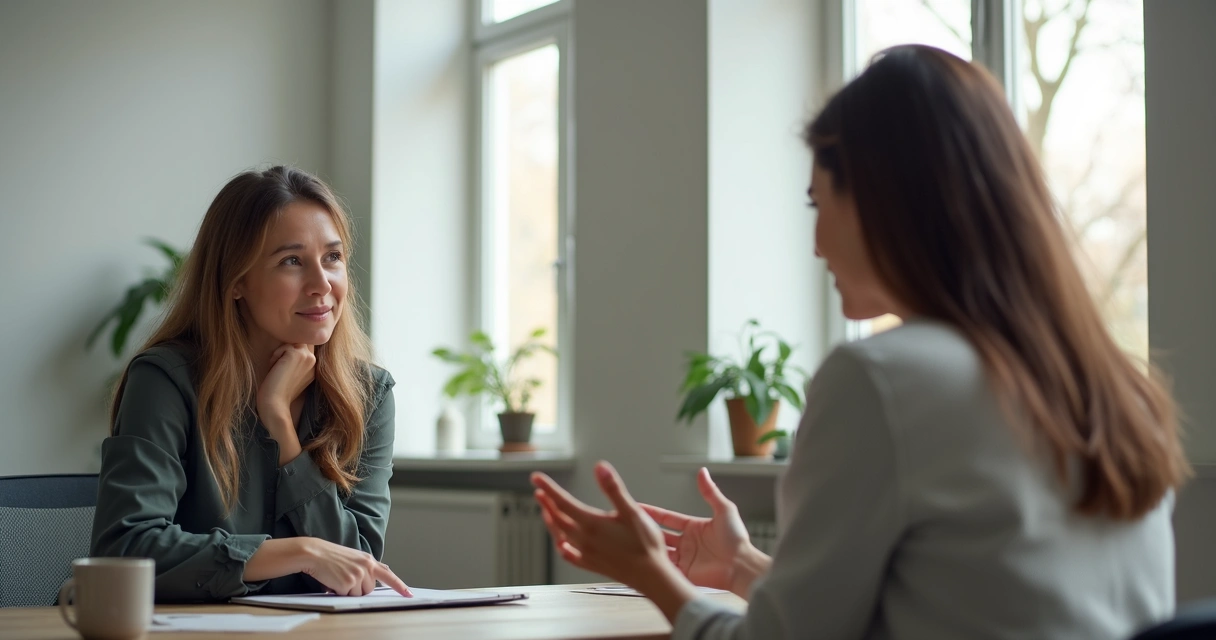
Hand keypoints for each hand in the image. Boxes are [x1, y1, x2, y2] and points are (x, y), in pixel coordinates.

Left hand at [256, 344, 314, 458]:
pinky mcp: (297, 354)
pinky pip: (283, 346)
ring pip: (291, 343)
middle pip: (298, 342)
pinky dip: (275, 356)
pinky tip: (276, 370)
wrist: (275, 405)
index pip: (305, 348)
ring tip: (278, 371)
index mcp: (314, 368)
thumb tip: (291, 347)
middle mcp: (314, 361)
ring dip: (280, 354)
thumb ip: (297, 363)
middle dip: (286, 353)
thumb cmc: (278, 394)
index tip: (283, 370)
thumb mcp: (292, 376)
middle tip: (281, 372)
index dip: (292, 353)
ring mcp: (308, 357)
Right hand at [295, 538, 412, 596]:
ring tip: (338, 577)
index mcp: (369, 560)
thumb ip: (368, 567)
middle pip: (369, 590)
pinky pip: (347, 596)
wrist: (315, 553)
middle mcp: (366, 567)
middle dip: (358, 588)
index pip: (388, 575)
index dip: (399, 586)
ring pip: (358, 595)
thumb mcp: (355, 558)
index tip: (409, 594)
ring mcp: (358, 575)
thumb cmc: (331, 556)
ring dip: (348, 591)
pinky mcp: (348, 583)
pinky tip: (333, 581)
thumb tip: (379, 577)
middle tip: (344, 576)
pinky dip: (339, 592)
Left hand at [532, 462, 705, 623]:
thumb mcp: (632, 511)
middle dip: (547, 503)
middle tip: (539, 491)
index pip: (563, 502)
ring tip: (547, 512)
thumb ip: (613, 488)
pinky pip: (569, 555)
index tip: (536, 478)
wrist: (651, 576)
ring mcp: (587, 553)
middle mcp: (585, 539)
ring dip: (551, 521)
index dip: (548, 488)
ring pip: (560, 535)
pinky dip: (562, 546)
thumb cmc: (645, 544)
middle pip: (558, 518)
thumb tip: (600, 468)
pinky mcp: (592, 565)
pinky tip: (562, 543)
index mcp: (592, 524)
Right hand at [640, 467, 753, 592]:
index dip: (653, 513)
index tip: (638, 508)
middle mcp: (688, 543)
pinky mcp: (685, 573)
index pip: (668, 518)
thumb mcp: (724, 509)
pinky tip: (643, 560)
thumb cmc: (736, 540)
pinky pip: (667, 569)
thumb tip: (702, 471)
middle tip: (628, 525)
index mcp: (695, 527)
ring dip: (648, 547)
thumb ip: (710, 491)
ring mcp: (685, 559)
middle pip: (661, 534)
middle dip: (646, 530)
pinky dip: (656, 565)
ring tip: (630, 543)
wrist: (741, 566)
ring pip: (661, 551)